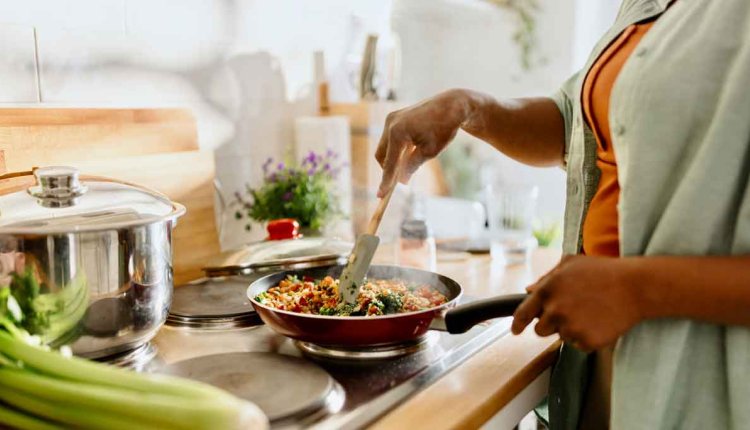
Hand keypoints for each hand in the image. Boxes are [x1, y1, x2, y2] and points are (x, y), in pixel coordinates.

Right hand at [374, 89, 472, 196]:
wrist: (452, 105)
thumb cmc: (443, 129)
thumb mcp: (429, 152)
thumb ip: (412, 166)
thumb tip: (401, 181)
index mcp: (398, 133)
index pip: (390, 164)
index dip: (386, 181)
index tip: (381, 196)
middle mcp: (390, 124)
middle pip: (381, 155)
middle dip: (388, 169)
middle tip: (397, 182)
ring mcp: (391, 119)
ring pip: (385, 146)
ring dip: (393, 158)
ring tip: (408, 165)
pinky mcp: (395, 116)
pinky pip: (390, 138)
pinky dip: (396, 148)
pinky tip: (409, 152)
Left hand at [511, 255, 643, 350]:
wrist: (635, 287)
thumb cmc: (604, 271)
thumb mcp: (571, 264)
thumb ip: (546, 278)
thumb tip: (529, 290)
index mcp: (547, 290)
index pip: (523, 313)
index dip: (517, 324)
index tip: (516, 330)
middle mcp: (555, 310)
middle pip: (540, 329)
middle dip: (551, 323)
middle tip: (571, 312)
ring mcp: (570, 327)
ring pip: (561, 337)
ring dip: (571, 329)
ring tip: (590, 312)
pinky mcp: (586, 341)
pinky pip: (578, 345)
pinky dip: (587, 337)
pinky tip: (600, 321)